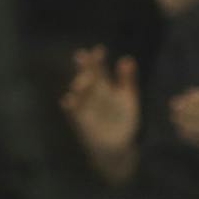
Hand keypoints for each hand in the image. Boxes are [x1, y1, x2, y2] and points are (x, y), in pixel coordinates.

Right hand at [61, 47, 140, 181]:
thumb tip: (127, 59)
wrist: (118, 147)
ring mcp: (86, 107)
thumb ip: (128, 80)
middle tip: (82, 56)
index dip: (97, 59)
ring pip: (78, 92)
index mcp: (105, 86)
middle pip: (87, 76)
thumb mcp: (129, 99)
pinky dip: (70, 106)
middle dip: (84, 67)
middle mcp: (93, 94)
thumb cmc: (123, 122)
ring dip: (79, 85)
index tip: (99, 50)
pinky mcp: (81, 121)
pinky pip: (72, 112)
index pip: (99, 69)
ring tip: (82, 80)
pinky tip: (69, 100)